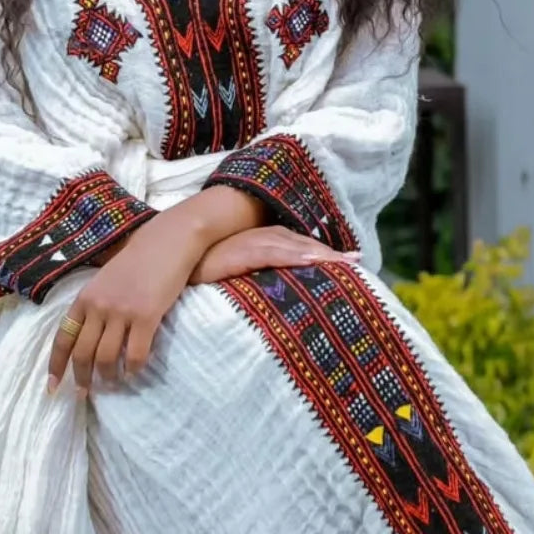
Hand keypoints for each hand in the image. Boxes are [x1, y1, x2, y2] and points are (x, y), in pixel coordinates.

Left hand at [47, 213, 204, 398]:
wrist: (167, 242)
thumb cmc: (138, 260)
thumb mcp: (106, 280)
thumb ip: (95, 304)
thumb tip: (90, 336)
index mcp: (85, 297)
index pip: (63, 337)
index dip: (56, 365)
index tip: (52, 386)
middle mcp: (99, 306)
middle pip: (82, 353)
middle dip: (81, 378)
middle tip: (84, 393)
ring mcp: (122, 312)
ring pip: (106, 358)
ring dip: (107, 377)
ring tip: (112, 383)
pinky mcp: (146, 317)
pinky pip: (135, 355)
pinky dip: (132, 369)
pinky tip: (134, 372)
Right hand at [188, 225, 360, 285]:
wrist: (176, 264)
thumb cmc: (208, 274)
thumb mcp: (242, 276)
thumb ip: (264, 278)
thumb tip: (288, 296)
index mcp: (265, 242)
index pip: (301, 247)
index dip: (326, 254)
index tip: (355, 262)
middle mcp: (261, 238)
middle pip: (302, 244)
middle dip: (330, 254)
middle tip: (357, 262)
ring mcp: (250, 242)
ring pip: (291, 245)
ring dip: (317, 253)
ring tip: (343, 262)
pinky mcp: (239, 251)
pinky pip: (270, 251)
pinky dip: (291, 254)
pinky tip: (310, 259)